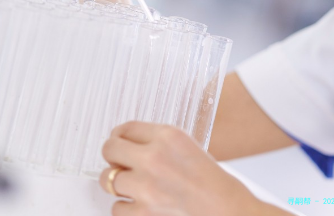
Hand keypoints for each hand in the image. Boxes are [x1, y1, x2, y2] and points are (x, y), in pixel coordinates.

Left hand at [99, 122, 265, 215]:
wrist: (226, 209)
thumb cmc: (211, 181)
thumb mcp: (187, 146)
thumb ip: (157, 141)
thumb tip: (125, 143)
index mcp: (168, 136)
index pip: (126, 127)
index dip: (119, 136)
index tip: (119, 142)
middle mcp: (154, 157)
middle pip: (109, 149)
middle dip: (112, 156)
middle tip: (119, 163)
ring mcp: (146, 186)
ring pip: (107, 179)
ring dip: (119, 184)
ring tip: (134, 186)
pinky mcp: (144, 212)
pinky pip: (116, 208)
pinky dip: (125, 208)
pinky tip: (139, 204)